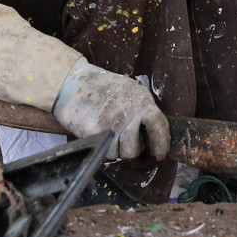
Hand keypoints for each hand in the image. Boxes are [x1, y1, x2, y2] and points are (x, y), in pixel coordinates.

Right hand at [52, 58, 170, 159]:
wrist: (74, 82)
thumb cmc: (104, 87)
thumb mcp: (131, 91)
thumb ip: (142, 110)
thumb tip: (152, 136)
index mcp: (142, 101)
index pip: (159, 126)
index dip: (161, 143)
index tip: (160, 154)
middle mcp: (129, 113)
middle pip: (135, 149)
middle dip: (131, 149)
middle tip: (124, 139)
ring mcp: (112, 124)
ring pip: (120, 154)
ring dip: (116, 149)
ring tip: (109, 132)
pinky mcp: (95, 132)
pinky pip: (105, 152)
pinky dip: (103, 147)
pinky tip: (99, 133)